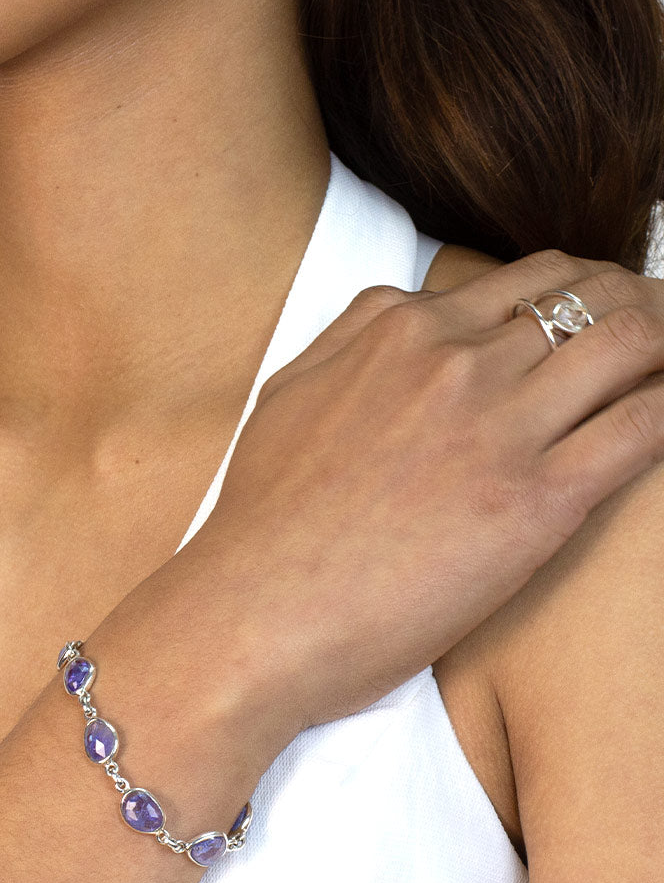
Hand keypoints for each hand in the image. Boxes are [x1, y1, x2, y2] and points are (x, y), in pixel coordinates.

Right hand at [133, 249, 663, 745]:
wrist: (259, 604)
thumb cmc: (268, 513)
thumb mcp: (289, 389)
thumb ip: (351, 334)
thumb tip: (402, 308)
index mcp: (398, 329)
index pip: (526, 278)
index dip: (582, 288)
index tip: (604, 309)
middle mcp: (454, 360)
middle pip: (589, 300)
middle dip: (641, 303)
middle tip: (662, 329)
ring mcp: (498, 425)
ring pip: (629, 346)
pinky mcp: (536, 501)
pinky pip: (642, 428)